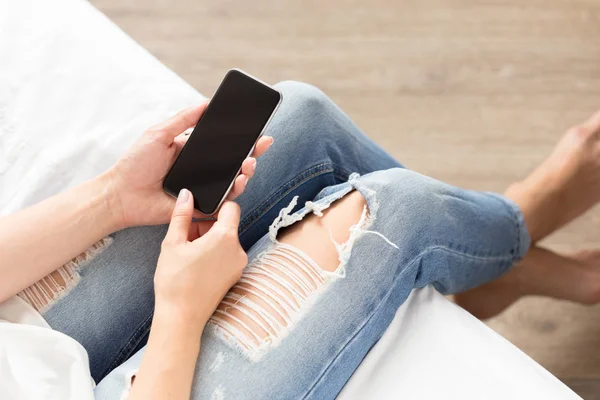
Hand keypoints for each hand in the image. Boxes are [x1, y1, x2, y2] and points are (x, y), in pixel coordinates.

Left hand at [105, 103, 272, 227]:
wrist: (121, 194)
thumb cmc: (136, 163)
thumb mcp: (160, 133)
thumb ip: (184, 119)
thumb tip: (207, 102)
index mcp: (195, 151)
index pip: (225, 143)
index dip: (243, 136)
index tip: (258, 126)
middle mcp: (204, 170)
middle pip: (236, 161)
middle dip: (254, 151)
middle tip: (264, 142)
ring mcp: (204, 188)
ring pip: (235, 180)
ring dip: (247, 171)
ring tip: (249, 163)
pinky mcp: (202, 206)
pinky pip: (224, 200)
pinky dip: (234, 191)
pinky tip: (239, 180)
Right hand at [154, 189, 246, 326]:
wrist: (181, 317)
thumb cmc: (175, 281)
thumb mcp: (173, 243)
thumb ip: (181, 215)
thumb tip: (186, 194)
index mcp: (226, 237)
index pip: (231, 207)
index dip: (215, 205)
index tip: (199, 211)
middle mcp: (238, 250)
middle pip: (227, 225)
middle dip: (207, 226)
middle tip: (185, 236)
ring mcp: (239, 265)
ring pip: (226, 241)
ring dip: (209, 240)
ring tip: (187, 252)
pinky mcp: (235, 276)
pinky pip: (226, 255)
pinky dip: (213, 253)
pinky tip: (195, 263)